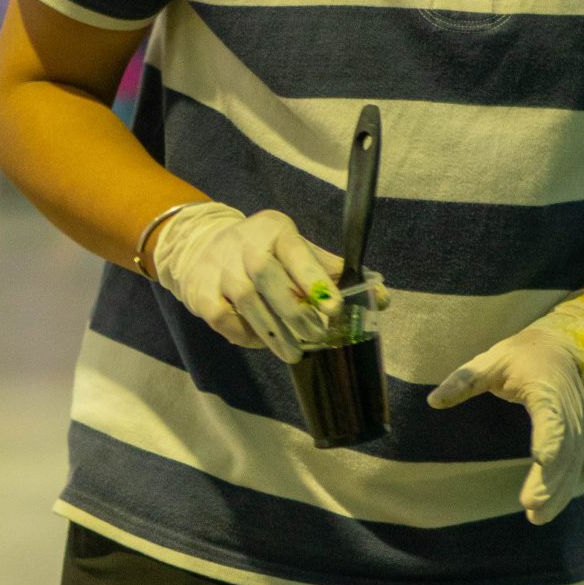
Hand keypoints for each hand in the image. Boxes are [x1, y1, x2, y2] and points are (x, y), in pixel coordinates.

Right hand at [150, 202, 340, 362]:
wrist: (202, 246)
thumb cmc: (264, 253)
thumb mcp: (297, 250)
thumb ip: (334, 272)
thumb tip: (381, 299)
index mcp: (275, 231)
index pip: (296, 252)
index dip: (315, 281)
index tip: (335, 308)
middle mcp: (244, 245)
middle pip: (266, 276)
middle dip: (295, 312)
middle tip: (317, 336)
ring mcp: (219, 268)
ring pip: (247, 302)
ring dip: (274, 332)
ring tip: (294, 353)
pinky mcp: (201, 292)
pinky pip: (225, 318)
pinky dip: (246, 335)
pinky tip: (262, 342)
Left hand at [427, 291, 583, 525]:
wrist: (567, 349)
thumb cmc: (524, 355)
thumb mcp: (493, 360)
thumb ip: (465, 380)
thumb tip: (433, 400)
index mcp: (548, 390)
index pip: (551, 418)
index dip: (549, 439)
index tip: (541, 459)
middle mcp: (568, 412)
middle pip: (563, 449)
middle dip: (550, 479)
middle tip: (532, 505)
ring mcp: (576, 427)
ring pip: (570, 463)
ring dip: (557, 492)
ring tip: (537, 517)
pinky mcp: (576, 439)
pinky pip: (572, 467)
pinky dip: (562, 491)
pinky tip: (546, 512)